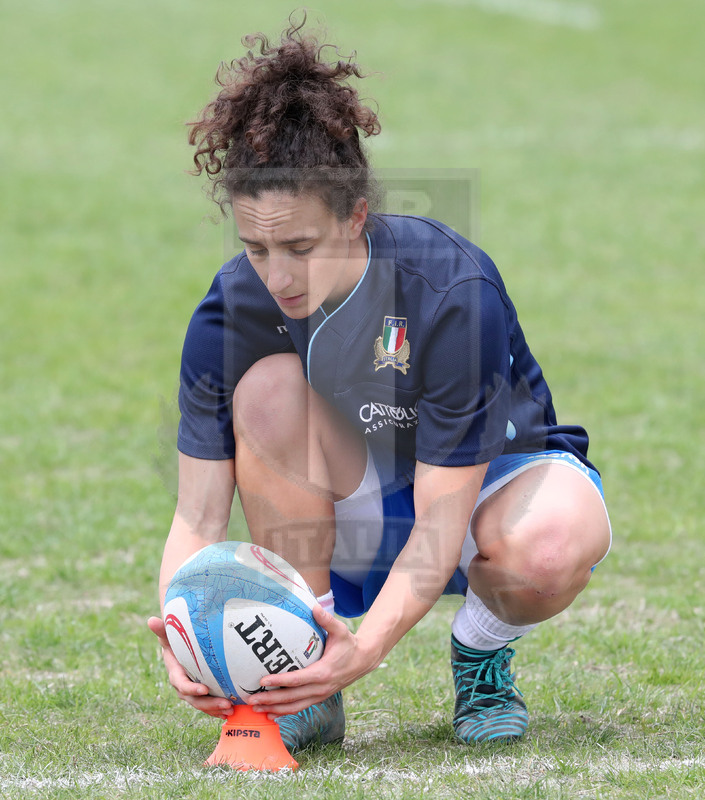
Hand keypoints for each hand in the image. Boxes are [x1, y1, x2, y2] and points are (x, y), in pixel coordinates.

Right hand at [147, 616, 234, 719]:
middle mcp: (183, 685)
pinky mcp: (202, 693)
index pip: (181, 684)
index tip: (205, 689)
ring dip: (216, 709)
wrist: (181, 648)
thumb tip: (150, 620)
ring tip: (231, 709)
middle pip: (194, 699)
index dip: (191, 688)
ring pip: (202, 704)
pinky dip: (218, 710)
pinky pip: (208, 705)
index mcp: (175, 673)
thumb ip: (162, 629)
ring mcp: (192, 691)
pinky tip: (231, 712)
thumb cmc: (176, 639)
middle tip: (226, 704)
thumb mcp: (169, 634)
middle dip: (209, 704)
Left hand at [248, 605, 378, 717]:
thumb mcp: (340, 630)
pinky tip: (272, 714)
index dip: (279, 681)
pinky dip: (285, 712)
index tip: (263, 680)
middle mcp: (321, 688)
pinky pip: (300, 707)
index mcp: (323, 672)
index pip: (297, 680)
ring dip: (275, 709)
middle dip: (271, 700)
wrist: (363, 660)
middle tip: (251, 699)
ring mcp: (320, 695)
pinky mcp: (319, 697)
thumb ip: (327, 620)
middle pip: (292, 698)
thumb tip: (314, 607)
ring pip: (295, 707)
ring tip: (257, 709)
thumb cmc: (349, 644)